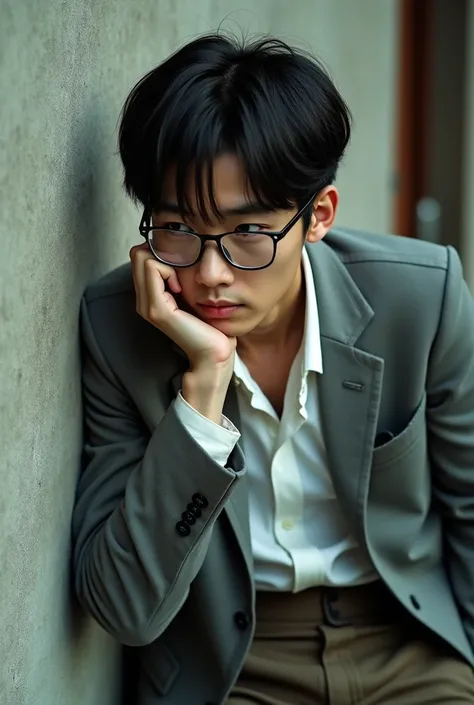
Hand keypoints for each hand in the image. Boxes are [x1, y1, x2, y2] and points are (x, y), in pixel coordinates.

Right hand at [130, 244, 235, 370]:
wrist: (213, 352)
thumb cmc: (209, 323)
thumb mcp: (192, 293)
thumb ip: (180, 278)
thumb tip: (179, 252)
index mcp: (149, 297)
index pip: (140, 257)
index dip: (161, 254)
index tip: (181, 272)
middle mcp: (143, 301)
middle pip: (137, 254)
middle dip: (161, 253)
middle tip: (180, 273)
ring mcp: (147, 305)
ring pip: (142, 257)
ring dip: (166, 261)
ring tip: (180, 283)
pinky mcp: (156, 308)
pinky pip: (152, 268)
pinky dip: (168, 269)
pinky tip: (180, 288)